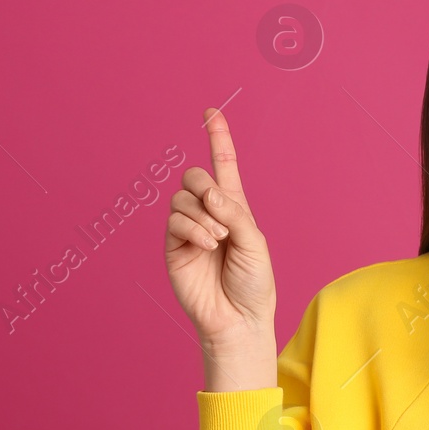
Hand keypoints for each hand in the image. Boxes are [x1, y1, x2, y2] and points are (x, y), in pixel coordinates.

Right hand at [165, 107, 277, 387]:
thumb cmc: (253, 281)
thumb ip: (234, 213)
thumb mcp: (254, 242)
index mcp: (234, 206)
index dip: (217, 137)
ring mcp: (188, 229)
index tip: (211, 112)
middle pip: (194, 176)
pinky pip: (174, 221)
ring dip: (202, 215)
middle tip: (222, 216)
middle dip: (206, 188)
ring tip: (217, 240)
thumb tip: (207, 193)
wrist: (238, 316)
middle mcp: (208, 212)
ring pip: (182, 198)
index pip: (223, 164)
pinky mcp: (173, 246)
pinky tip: (206, 245)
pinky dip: (192, 228)